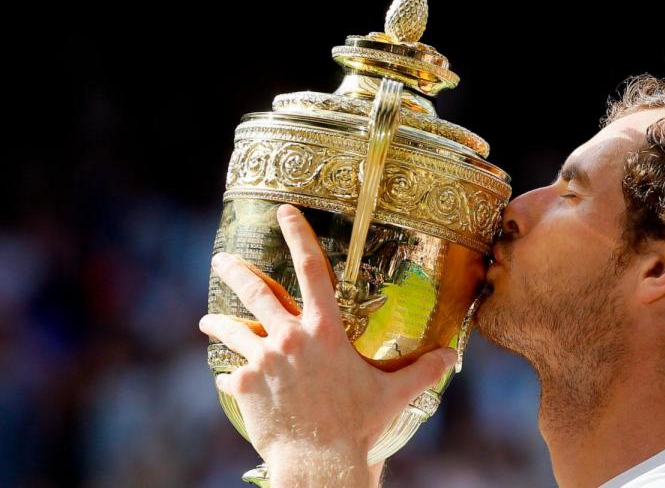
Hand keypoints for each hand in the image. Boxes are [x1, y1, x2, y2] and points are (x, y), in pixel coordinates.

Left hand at [199, 203, 456, 483]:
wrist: (319, 460)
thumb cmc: (358, 426)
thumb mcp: (394, 394)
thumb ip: (423, 371)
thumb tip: (451, 357)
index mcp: (326, 330)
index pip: (313, 270)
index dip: (298, 234)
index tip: (284, 211)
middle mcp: (291, 337)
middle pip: (257, 292)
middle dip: (236, 270)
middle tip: (221, 259)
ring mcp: (263, 359)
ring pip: (233, 329)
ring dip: (217, 322)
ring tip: (206, 320)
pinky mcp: (245, 384)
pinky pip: (232, 373)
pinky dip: (231, 373)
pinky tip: (228, 377)